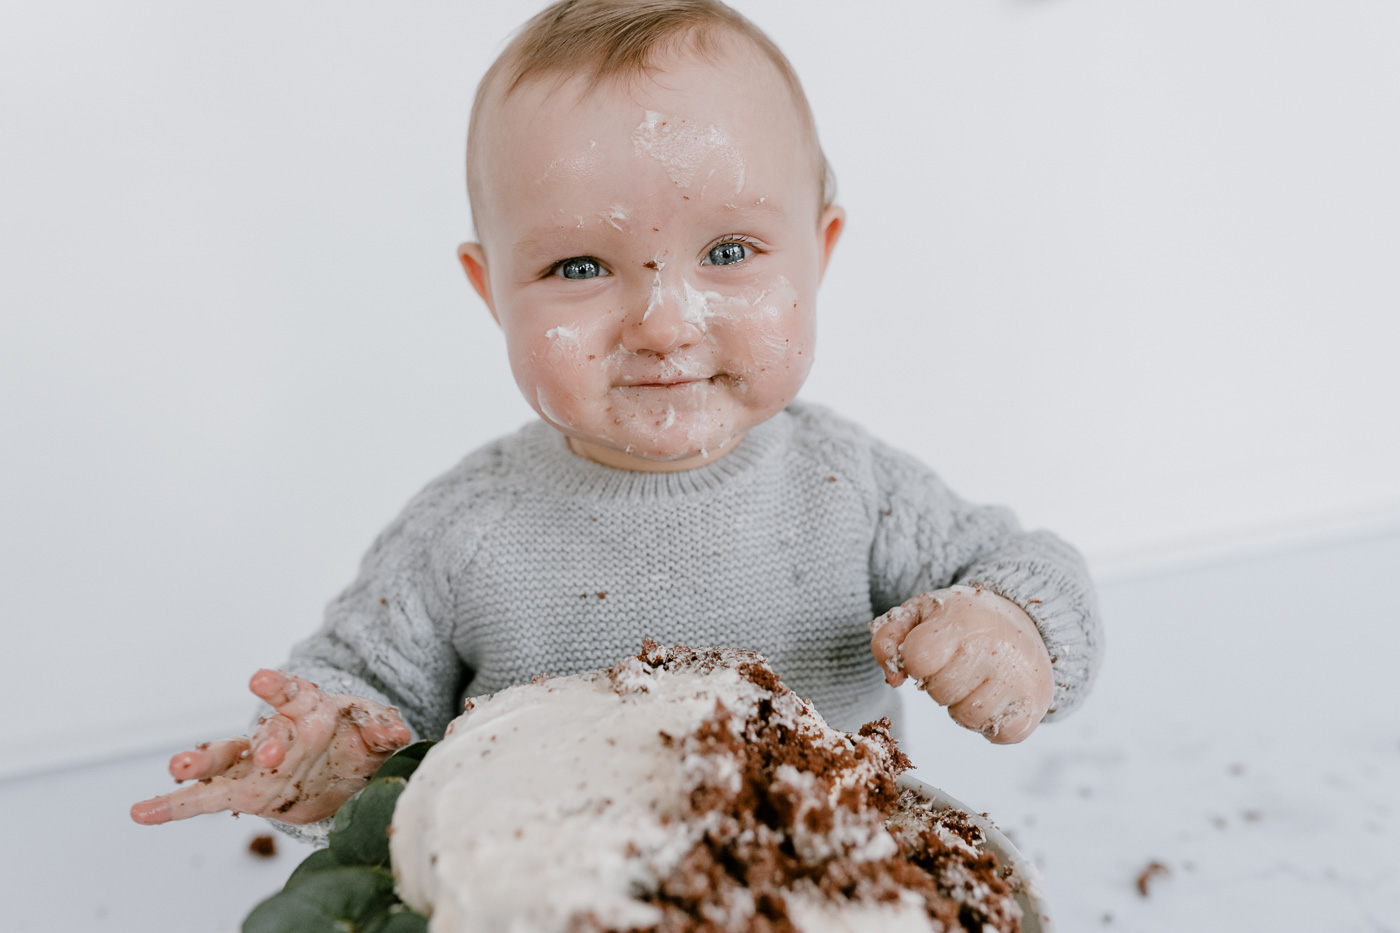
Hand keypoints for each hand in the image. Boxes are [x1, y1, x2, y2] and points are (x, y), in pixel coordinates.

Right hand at [130, 670, 411, 825]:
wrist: (345, 766)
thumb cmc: (358, 739)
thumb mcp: (378, 732)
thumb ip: (383, 729)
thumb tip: (395, 730)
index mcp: (307, 708)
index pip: (292, 693)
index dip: (276, 688)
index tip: (259, 681)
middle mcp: (276, 732)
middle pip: (261, 734)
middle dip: (260, 744)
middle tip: (264, 753)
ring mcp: (255, 763)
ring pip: (223, 763)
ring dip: (201, 766)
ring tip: (176, 768)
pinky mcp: (246, 792)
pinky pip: (205, 799)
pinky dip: (173, 806)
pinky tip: (140, 812)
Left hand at [869, 585, 1052, 743]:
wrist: (1025, 619)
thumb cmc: (964, 620)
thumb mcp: (920, 613)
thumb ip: (888, 637)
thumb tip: (894, 679)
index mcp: (962, 620)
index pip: (917, 659)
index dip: (915, 662)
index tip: (931, 652)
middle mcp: (994, 649)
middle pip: (940, 693)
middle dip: (940, 684)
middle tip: (957, 666)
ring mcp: (1018, 678)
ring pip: (967, 718)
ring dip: (963, 706)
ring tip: (976, 682)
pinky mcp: (1036, 704)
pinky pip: (999, 735)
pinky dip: (991, 724)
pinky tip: (995, 699)